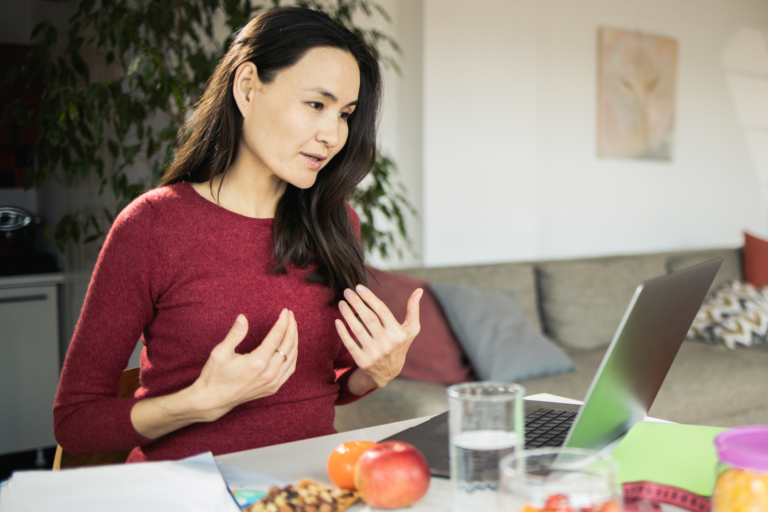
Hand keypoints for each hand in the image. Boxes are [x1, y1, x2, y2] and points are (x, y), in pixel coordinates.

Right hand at [131, 309, 297, 438]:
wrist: (213, 401)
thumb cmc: (214, 376)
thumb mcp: (220, 352)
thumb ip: (235, 334)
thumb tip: (243, 317)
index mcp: (257, 362)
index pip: (277, 337)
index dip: (283, 322)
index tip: (285, 311)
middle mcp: (269, 373)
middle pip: (288, 346)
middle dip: (291, 328)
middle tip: (290, 315)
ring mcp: (273, 382)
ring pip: (292, 358)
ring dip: (294, 340)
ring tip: (292, 327)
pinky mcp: (273, 388)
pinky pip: (289, 369)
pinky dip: (293, 355)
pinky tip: (290, 346)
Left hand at [335, 285, 422, 388]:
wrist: (389, 373)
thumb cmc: (399, 345)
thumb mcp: (411, 330)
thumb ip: (413, 310)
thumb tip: (419, 290)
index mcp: (398, 333)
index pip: (382, 311)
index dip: (370, 298)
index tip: (359, 287)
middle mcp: (387, 344)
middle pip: (369, 318)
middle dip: (357, 303)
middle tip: (347, 291)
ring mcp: (375, 354)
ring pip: (358, 330)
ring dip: (348, 314)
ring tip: (341, 303)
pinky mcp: (363, 361)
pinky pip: (350, 344)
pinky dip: (343, 332)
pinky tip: (338, 321)